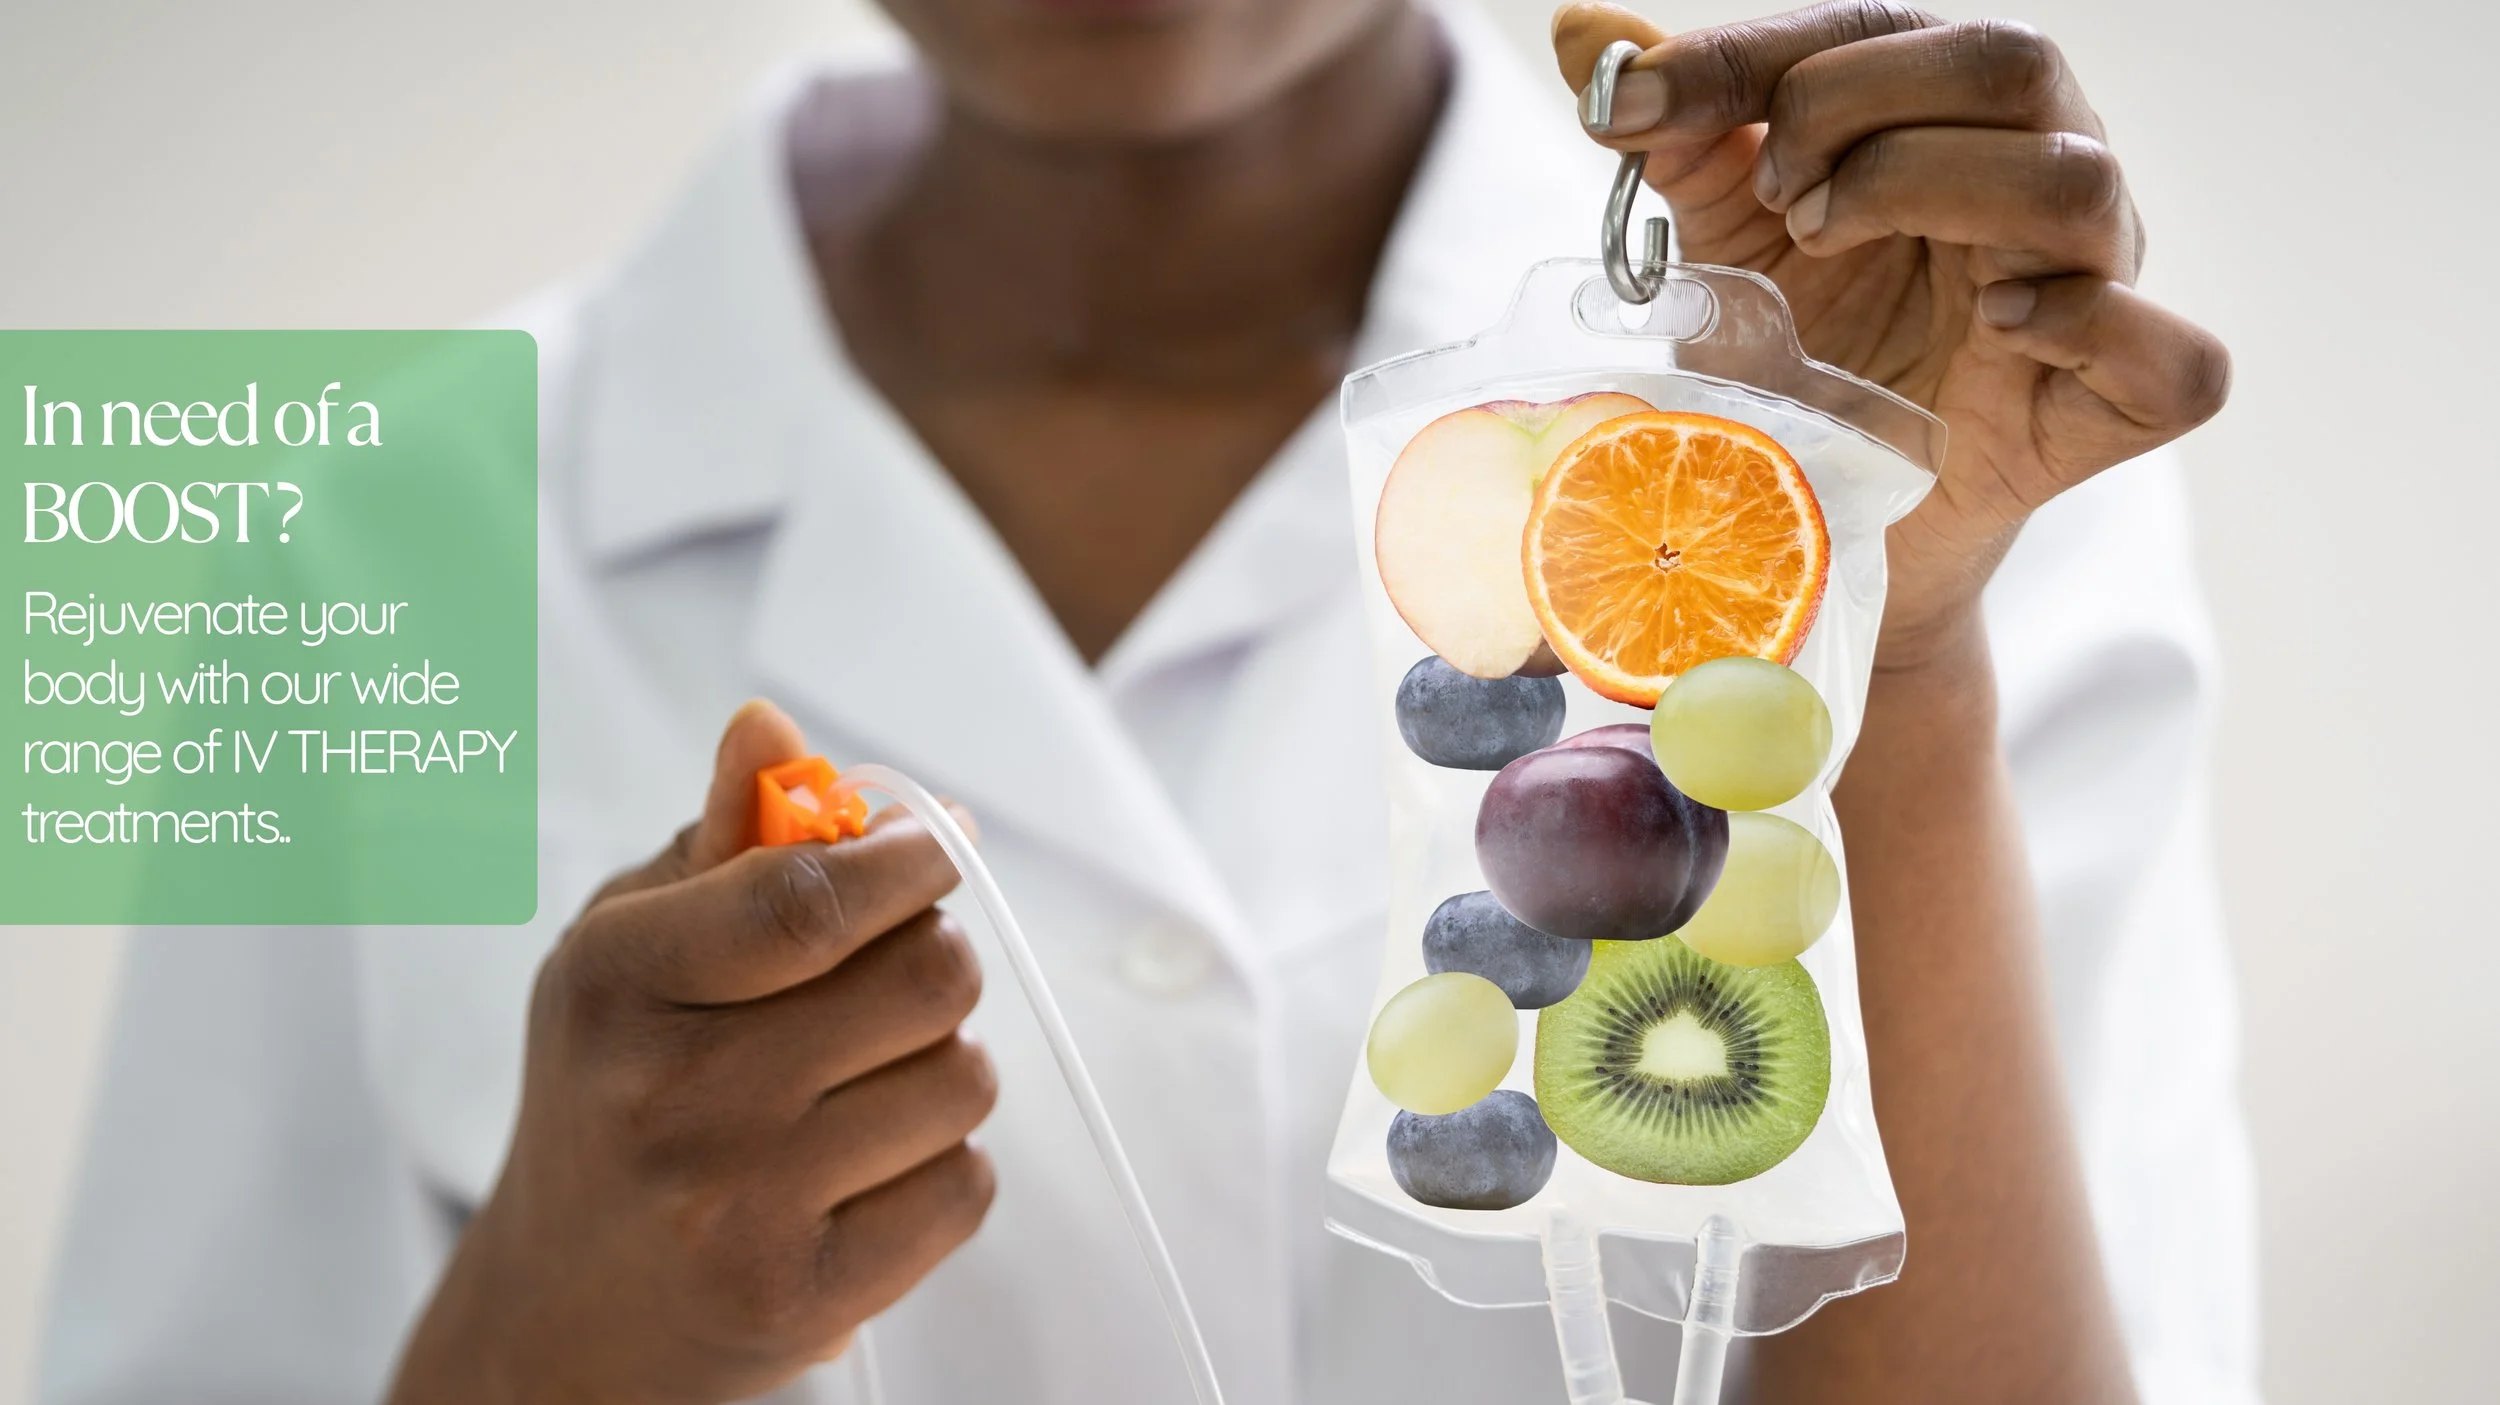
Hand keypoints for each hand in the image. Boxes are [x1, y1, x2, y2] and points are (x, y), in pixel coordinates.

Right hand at [389, 701, 996, 1404]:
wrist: (565, 1314)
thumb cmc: (614, 1097)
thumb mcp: (629, 951)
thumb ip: (719, 838)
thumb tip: (770, 726)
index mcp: (617, 980)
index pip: (810, 898)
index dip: (907, 858)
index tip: (937, 844)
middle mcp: (672, 1095)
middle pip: (927, 976)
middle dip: (931, 960)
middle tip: (885, 984)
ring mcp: (736, 1206)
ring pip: (963, 1078)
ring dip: (939, 1069)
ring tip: (861, 1090)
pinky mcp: (801, 1298)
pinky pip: (965, 1186)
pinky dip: (941, 1170)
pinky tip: (864, 1174)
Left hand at [1554, 1, 2230, 666]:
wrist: (1810, 529)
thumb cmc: (1793, 359)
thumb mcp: (1720, 238)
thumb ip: (1676, 131)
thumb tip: (1585, 27)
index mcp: (1954, 115)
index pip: (1883, 29)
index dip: (1753, 57)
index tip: (1639, 112)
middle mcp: (2042, 175)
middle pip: (2009, 63)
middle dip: (1860, 113)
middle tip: (1776, 201)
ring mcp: (2096, 286)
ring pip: (2080, 179)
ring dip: (1938, 191)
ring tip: (1829, 248)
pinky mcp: (2119, 406)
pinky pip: (2173, 353)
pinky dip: (2085, 326)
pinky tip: (1994, 327)